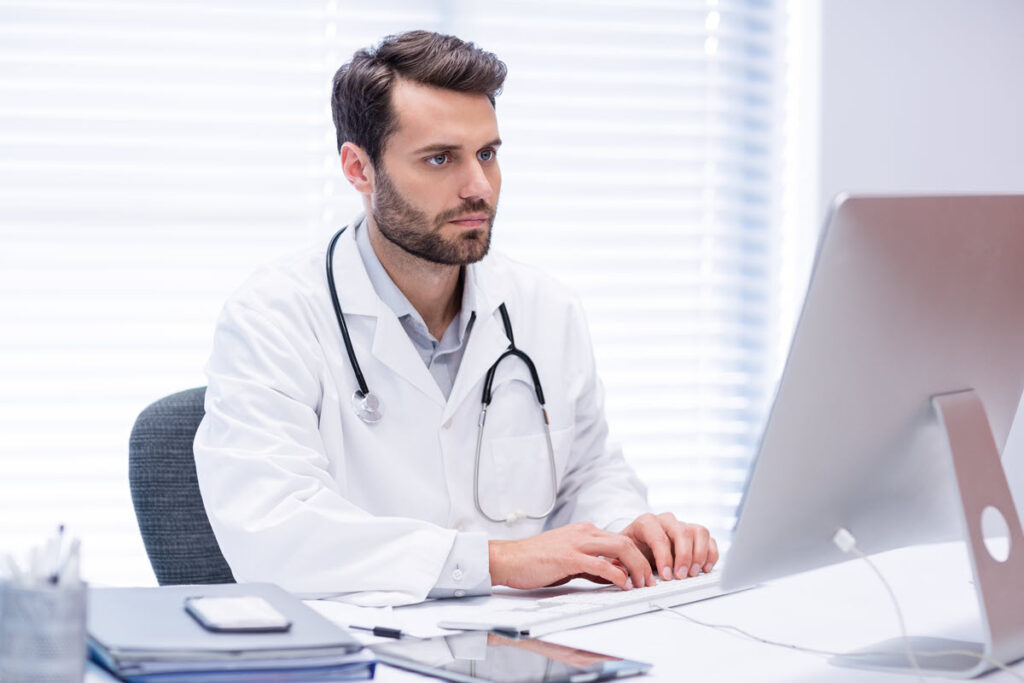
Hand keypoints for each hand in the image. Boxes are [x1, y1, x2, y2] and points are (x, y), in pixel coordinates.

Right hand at [488, 522, 653, 590]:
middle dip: (643, 560)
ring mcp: (576, 543)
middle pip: (625, 540)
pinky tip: (623, 585)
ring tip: (643, 583)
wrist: (508, 559)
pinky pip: (601, 563)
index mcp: (584, 531)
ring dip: (636, 566)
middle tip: (651, 579)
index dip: (637, 556)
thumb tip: (612, 576)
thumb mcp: (568, 560)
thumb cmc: (534, 561)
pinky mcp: (568, 557)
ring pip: (619, 547)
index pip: (619, 539)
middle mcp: (584, 532)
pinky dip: (616, 574)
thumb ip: (590, 565)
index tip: (646, 572)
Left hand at [620, 512, 717, 580]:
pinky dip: (711, 553)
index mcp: (645, 522)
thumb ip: (623, 562)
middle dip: (684, 556)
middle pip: (682, 532)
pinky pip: (709, 538)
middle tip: (681, 576)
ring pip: (698, 531)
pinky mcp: (694, 534)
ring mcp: (682, 525)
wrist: (638, 544)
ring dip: (699, 555)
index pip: (658, 536)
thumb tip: (623, 573)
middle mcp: (666, 520)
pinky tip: (705, 568)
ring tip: (693, 573)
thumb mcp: (622, 554)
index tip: (666, 575)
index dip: (664, 557)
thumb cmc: (631, 550)